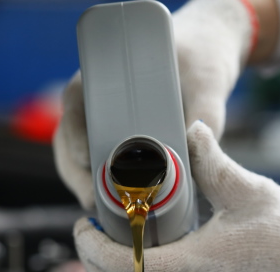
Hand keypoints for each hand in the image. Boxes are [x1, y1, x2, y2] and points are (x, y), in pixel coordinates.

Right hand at [53, 0, 254, 209]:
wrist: (208, 51)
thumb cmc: (202, 57)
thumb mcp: (208, 81)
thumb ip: (206, 113)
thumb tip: (195, 149)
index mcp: (109, 71)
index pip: (77, 101)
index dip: (76, 132)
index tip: (86, 158)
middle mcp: (99, 94)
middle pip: (71, 134)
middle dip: (77, 171)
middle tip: (93, 201)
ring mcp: (106, 115)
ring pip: (80, 152)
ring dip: (85, 182)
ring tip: (101, 212)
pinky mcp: (120, 134)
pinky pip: (100, 159)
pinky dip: (102, 182)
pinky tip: (114, 206)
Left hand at [74, 122, 279, 271]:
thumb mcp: (250, 191)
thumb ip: (213, 161)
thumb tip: (192, 130)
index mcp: (200, 264)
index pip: (131, 270)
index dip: (98, 251)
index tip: (86, 227)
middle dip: (94, 267)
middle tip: (87, 234)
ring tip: (106, 250)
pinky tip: (139, 267)